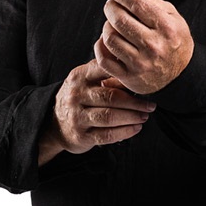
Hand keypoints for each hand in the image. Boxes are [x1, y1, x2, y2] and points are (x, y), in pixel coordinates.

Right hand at [38, 59, 155, 164]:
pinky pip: (107, 134)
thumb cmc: (79, 97)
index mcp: (79, 77)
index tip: (143, 80)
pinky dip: (125, 132)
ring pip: (109, 117)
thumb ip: (105, 73)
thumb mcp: (85, 80)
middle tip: (150, 105)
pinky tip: (136, 128)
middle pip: (111, 97)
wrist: (54, 123)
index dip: (124, 74)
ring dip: (132, 117)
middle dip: (134, 102)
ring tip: (144, 116)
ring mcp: (77, 117)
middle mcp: (76, 95)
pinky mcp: (81, 136)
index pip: (103, 70)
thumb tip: (134, 70)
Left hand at [94, 0, 193, 94]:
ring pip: (110, 38)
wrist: (182, 74)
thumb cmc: (175, 42)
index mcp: (166, 28)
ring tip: (113, 25)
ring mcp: (141, 63)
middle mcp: (154, 46)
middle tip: (111, 5)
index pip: (137, 4)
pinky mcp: (129, 76)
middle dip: (110, 7)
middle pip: (119, 19)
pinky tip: (107, 41)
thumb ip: (152, 2)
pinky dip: (100, 47)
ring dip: (107, 27)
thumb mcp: (173, 17)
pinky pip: (104, 59)